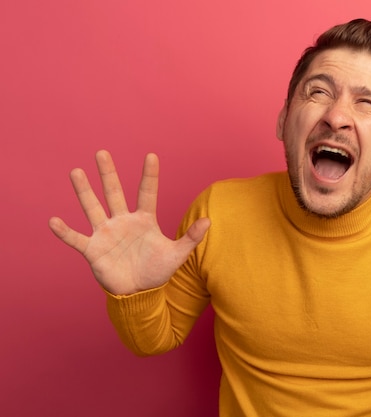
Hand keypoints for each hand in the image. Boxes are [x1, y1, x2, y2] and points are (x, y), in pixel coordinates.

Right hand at [49, 150, 209, 294]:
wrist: (139, 292)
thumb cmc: (157, 270)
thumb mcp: (177, 254)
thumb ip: (191, 238)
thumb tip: (209, 220)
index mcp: (144, 220)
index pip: (147, 193)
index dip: (149, 175)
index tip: (151, 155)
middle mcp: (123, 221)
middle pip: (114, 192)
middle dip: (108, 173)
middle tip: (102, 152)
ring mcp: (106, 233)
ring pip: (93, 208)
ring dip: (84, 192)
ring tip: (76, 172)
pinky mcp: (93, 250)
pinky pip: (76, 239)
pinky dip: (65, 232)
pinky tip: (54, 221)